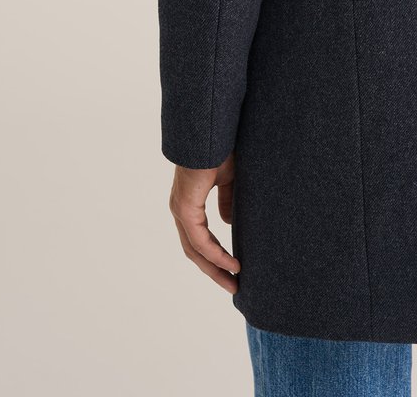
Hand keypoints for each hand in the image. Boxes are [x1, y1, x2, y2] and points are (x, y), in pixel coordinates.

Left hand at [169, 150, 240, 291]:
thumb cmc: (220, 148)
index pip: (198, 239)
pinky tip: (232, 263)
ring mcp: (181, 209)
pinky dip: (215, 254)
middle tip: (234, 286)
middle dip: (214, 271)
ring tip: (235, 281)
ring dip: (215, 268)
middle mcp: (180, 209)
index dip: (215, 256)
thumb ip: (227, 200)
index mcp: (189, 203)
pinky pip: (200, 240)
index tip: (235, 269)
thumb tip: (227, 222)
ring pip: (195, 250)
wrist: (212, 130)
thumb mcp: (228, 179)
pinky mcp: (185, 207)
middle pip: (194, 251)